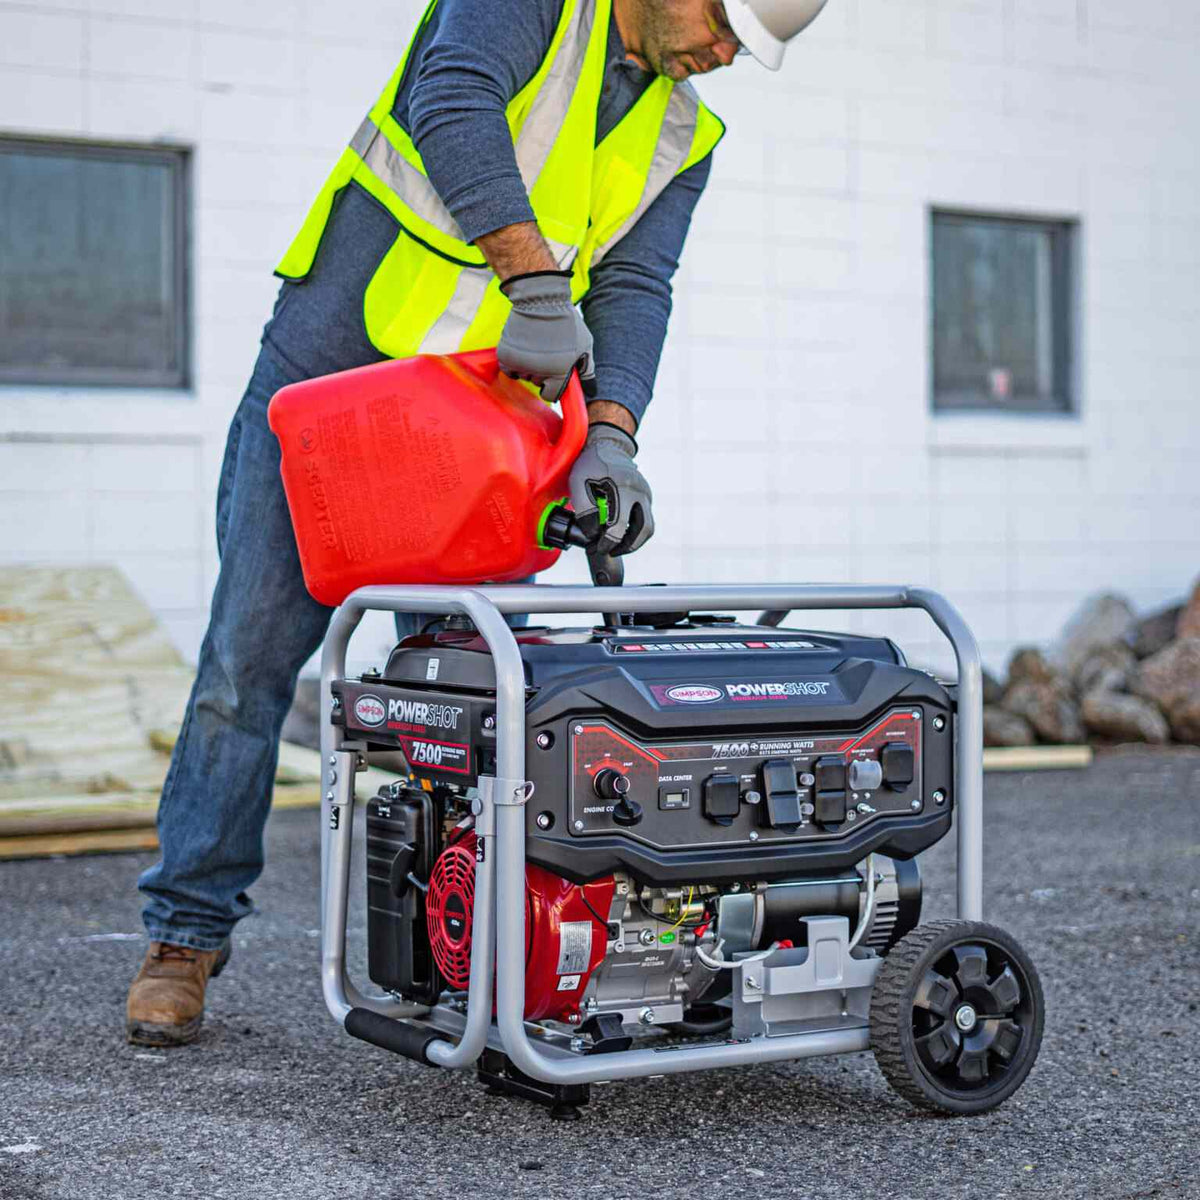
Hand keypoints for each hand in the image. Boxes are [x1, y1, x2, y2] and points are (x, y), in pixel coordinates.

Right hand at [497, 271, 595, 402]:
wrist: (540, 300)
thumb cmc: (566, 321)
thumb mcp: (584, 344)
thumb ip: (587, 369)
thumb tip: (592, 390)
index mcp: (558, 372)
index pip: (551, 395)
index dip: (553, 387)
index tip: (553, 376)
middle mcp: (538, 372)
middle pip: (537, 383)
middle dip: (542, 372)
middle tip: (546, 351)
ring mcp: (521, 364)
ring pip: (524, 375)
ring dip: (528, 366)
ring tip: (535, 345)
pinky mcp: (506, 356)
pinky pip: (510, 370)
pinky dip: (514, 363)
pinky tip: (522, 349)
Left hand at [569, 423, 653, 554]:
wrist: (607, 446)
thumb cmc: (589, 466)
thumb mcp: (578, 483)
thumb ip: (584, 509)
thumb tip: (593, 535)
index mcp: (621, 486)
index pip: (618, 524)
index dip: (606, 541)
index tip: (595, 547)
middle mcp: (639, 491)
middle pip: (642, 530)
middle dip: (624, 546)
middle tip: (607, 551)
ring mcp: (646, 494)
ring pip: (648, 528)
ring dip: (633, 543)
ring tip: (615, 547)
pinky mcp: (647, 497)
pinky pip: (646, 520)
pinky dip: (634, 532)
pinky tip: (619, 533)